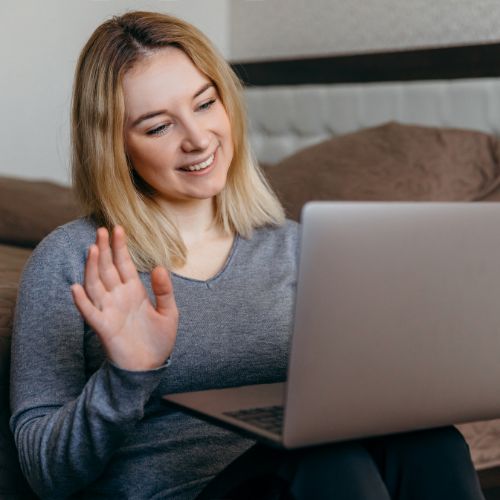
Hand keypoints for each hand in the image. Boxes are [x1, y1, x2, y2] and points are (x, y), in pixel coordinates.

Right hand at [71, 226, 177, 370]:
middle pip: (107, 269)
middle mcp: (119, 297)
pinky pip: (89, 312)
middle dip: (104, 250)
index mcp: (134, 292)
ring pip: (96, 284)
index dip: (120, 248)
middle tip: (102, 230)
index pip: (124, 264)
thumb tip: (160, 267)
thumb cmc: (158, 340)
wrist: (150, 367)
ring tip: (92, 248)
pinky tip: (77, 287)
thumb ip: (164, 291)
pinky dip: (82, 301)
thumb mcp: (169, 313)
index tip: (118, 229)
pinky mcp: (104, 327)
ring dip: (92, 267)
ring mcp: (109, 311)